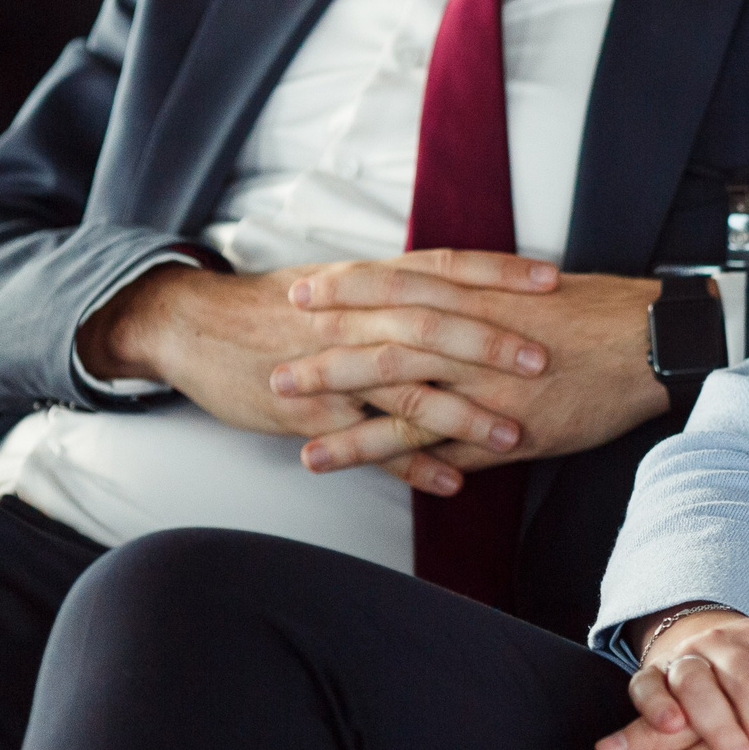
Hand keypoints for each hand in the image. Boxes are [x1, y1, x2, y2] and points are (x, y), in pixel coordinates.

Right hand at [75, 260, 549, 494]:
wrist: (195, 326)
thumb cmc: (282, 305)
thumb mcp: (346, 283)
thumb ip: (406, 287)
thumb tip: (473, 286)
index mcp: (370, 282)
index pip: (445, 266)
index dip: (499, 272)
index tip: (552, 281)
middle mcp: (355, 318)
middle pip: (431, 325)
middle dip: (490, 344)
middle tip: (544, 361)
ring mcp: (331, 369)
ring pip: (404, 389)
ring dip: (461, 415)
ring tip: (512, 436)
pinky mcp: (309, 415)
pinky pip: (367, 443)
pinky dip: (411, 464)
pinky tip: (452, 483)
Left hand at [271, 258, 666, 474]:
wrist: (654, 341)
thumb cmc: (598, 310)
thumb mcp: (531, 289)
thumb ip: (480, 298)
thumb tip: (435, 299)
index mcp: (480, 298)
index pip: (399, 290)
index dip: (347, 293)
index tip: (302, 294)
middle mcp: (477, 343)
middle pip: (387, 352)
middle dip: (328, 366)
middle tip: (276, 376)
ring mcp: (492, 390)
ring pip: (408, 412)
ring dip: (353, 433)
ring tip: (305, 453)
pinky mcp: (514, 432)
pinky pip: (452, 454)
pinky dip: (411, 470)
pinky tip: (382, 488)